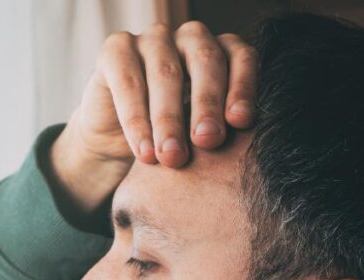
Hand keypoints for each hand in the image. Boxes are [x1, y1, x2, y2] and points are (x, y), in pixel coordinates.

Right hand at [71, 20, 257, 167]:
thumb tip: (247, 141)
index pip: (241, 57)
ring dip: (170, 118)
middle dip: (208, 104)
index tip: (241, 123)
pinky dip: (136, 121)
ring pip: (166, 72)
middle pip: (205, 60)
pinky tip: (145, 152)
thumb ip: (224, 130)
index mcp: (222, 53)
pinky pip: (128, 82)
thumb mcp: (204, 136)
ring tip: (172, 157)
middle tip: (208, 141)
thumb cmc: (175, 140)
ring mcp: (152, 40)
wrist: (120, 147)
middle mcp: (190, 38)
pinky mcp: (116, 51)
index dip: (243, 86)